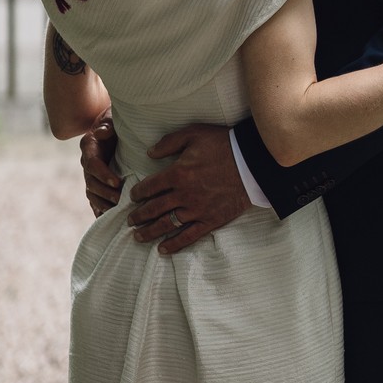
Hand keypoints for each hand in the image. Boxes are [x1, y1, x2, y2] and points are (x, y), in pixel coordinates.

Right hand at [79, 119, 122, 218]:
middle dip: (105, 193)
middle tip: (120, 200)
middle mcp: (87, 162)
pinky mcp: (97, 183)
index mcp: (89, 146)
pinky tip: (109, 220)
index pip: (92, 164)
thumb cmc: (116, 120)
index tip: (117, 183)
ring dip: (103, 204)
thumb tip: (101, 132)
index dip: (103, 175)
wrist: (113, 126)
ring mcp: (91, 175)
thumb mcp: (112, 116)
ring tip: (118, 211)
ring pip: (92, 194)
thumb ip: (108, 124)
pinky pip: (95, 200)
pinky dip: (100, 210)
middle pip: (91, 183)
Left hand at [128, 125, 250, 255]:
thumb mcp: (194, 134)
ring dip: (150, 232)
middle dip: (139, 216)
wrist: (252, 163)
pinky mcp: (211, 221)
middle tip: (130, 221)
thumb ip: (169, 143)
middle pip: (154, 209)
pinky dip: (174, 244)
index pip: (149, 187)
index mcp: (177, 173)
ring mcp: (197, 210)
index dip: (137, 193)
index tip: (132, 197)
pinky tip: (163, 249)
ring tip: (138, 236)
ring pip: (167, 224)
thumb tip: (149, 153)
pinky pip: (189, 236)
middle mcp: (183, 195)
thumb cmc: (224, 145)